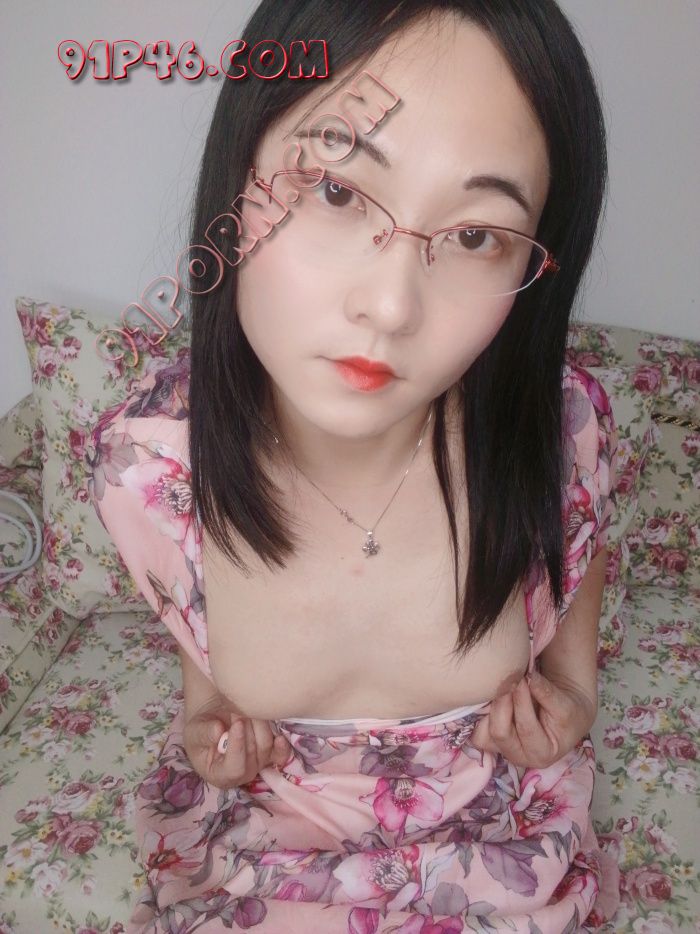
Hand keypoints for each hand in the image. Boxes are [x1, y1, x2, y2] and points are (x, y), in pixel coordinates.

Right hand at [182, 695, 292, 789]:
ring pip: (265, 746)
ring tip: (245, 711)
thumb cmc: (201, 730)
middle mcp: (241, 774)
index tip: (237, 724)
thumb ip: (204, 733)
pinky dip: (281, 746)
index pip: (234, 768)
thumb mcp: (194, 731)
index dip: (237, 747)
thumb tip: (219, 731)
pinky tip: (280, 737)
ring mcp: (257, 764)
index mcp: (219, 775)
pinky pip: (281, 754)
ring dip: (258, 725)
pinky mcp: (270, 754)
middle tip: (238, 710)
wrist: (215, 719)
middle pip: (252, 754)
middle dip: (247, 729)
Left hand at [470, 670, 594, 768]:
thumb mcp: (564, 704)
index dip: (522, 700)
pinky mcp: (491, 740)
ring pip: (483, 733)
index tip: (523, 678)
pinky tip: (493, 698)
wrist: (563, 715)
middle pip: (498, 732)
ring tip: (503, 690)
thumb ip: (546, 693)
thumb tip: (529, 677)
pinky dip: (481, 714)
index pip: (525, 727)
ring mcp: (502, 749)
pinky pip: (477, 729)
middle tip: (509, 681)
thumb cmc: (567, 713)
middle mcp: (519, 756)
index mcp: (542, 753)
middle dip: (503, 703)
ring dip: (491, 710)